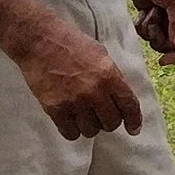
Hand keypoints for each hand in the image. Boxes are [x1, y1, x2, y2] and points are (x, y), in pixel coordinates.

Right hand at [9, 7, 144, 138]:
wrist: (40, 41)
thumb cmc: (71, 43)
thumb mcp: (101, 55)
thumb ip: (113, 76)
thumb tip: (120, 97)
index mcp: (109, 76)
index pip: (129, 106)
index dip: (134, 121)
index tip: (133, 129)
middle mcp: (94, 92)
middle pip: (111, 122)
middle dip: (109, 121)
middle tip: (101, 115)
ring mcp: (74, 102)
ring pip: (91, 131)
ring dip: (90, 126)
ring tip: (84, 116)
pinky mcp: (55, 109)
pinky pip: (71, 133)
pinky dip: (73, 130)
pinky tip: (71, 121)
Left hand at [119, 0, 174, 63]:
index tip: (164, 60)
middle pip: (173, 46)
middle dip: (160, 38)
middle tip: (153, 23)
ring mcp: (166, 22)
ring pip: (157, 41)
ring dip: (150, 30)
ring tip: (150, 12)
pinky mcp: (152, 21)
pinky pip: (146, 35)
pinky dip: (142, 26)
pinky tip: (143, 12)